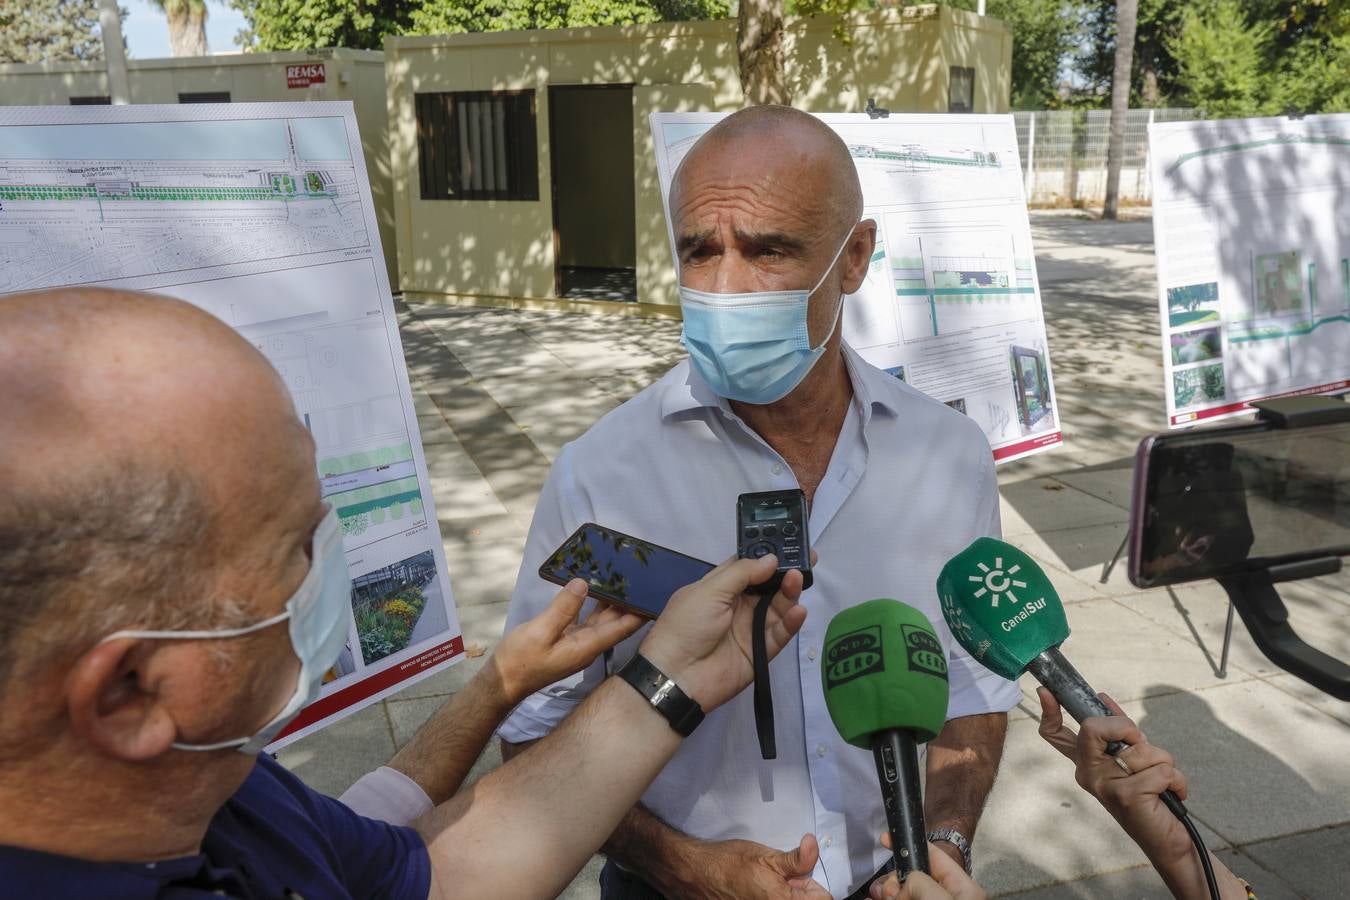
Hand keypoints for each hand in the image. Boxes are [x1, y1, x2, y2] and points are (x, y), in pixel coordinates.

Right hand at [493, 579, 643, 703]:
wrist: (502, 682)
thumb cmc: (520, 661)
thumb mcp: (539, 632)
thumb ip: (562, 608)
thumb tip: (583, 583)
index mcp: (587, 646)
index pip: (622, 628)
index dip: (639, 613)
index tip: (654, 596)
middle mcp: (588, 644)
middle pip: (615, 621)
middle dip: (629, 601)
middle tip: (641, 577)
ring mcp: (577, 641)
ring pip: (601, 617)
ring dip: (611, 599)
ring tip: (622, 576)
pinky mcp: (566, 637)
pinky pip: (585, 617)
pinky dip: (591, 602)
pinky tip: (593, 587)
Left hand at [638, 554, 807, 709]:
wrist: (676, 676)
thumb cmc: (686, 626)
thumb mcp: (709, 591)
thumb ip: (742, 573)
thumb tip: (771, 559)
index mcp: (720, 588)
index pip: (749, 567)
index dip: (767, 555)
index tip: (789, 542)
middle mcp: (738, 606)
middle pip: (768, 586)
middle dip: (786, 573)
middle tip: (808, 558)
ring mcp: (750, 629)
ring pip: (778, 608)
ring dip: (789, 593)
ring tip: (798, 579)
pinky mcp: (760, 652)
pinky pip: (780, 635)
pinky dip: (791, 623)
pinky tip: (799, 611)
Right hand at [670, 834, 830, 898]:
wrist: (696, 874)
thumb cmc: (728, 862)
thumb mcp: (765, 855)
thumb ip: (796, 859)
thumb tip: (815, 845)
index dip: (815, 886)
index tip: (802, 876)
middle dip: (801, 892)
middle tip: (785, 879)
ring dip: (786, 895)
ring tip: (769, 885)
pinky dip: (771, 898)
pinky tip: (759, 891)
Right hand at [868, 837, 984, 899]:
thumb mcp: (939, 897)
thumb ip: (920, 882)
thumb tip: (902, 886)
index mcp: (961, 889)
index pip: (934, 856)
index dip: (910, 844)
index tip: (886, 838)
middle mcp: (945, 897)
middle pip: (913, 878)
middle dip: (893, 879)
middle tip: (885, 891)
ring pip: (903, 893)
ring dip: (886, 892)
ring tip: (875, 896)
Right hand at [1035, 688, 1191, 863]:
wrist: (1166, 841)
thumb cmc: (1151, 796)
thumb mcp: (1132, 758)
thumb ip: (1118, 732)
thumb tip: (1103, 697)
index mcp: (1085, 762)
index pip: (1056, 735)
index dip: (1049, 711)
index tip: (1045, 691)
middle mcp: (1087, 773)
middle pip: (1094, 726)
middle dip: (1126, 728)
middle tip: (1140, 747)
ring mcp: (1104, 785)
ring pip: (1142, 749)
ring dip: (1164, 763)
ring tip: (1161, 785)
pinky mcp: (1126, 796)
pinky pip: (1162, 770)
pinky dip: (1176, 781)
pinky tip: (1170, 796)